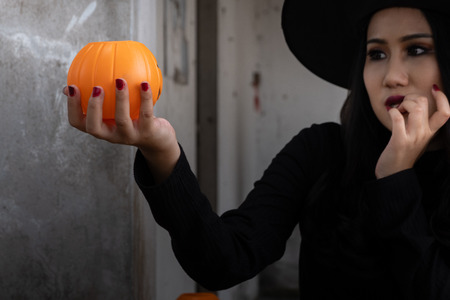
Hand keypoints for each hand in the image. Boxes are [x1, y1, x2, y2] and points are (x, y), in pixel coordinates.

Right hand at [63, 79, 179, 182]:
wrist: (156, 139)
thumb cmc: (131, 119)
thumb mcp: (114, 111)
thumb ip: (99, 98)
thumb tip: (73, 82)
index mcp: (100, 128)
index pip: (78, 122)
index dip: (72, 107)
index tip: (71, 87)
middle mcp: (112, 136)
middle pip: (95, 127)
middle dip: (93, 108)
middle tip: (96, 87)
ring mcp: (129, 136)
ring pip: (122, 120)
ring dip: (120, 99)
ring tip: (120, 80)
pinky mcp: (147, 132)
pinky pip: (146, 113)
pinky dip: (145, 97)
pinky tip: (144, 83)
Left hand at [375, 86, 449, 178]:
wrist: (393, 174)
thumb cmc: (402, 153)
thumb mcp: (416, 137)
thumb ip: (417, 122)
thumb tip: (411, 103)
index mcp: (430, 132)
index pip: (445, 113)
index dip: (442, 98)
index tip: (433, 88)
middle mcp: (424, 134)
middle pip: (425, 105)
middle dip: (411, 98)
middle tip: (402, 105)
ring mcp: (413, 138)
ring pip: (416, 109)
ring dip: (403, 104)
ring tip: (397, 110)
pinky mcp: (399, 141)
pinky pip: (398, 119)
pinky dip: (393, 112)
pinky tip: (390, 114)